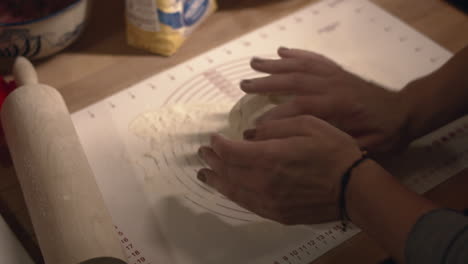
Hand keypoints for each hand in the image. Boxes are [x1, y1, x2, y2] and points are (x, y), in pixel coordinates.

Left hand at [197, 116, 362, 224]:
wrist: (355, 188)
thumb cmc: (334, 151)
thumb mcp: (307, 124)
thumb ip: (274, 127)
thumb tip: (250, 134)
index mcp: (271, 156)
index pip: (231, 151)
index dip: (218, 144)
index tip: (214, 138)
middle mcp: (264, 181)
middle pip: (228, 171)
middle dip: (213, 160)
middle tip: (203, 153)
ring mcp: (269, 201)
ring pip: (233, 191)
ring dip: (216, 180)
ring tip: (205, 173)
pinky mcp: (277, 213)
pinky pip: (247, 205)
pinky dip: (233, 195)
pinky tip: (227, 190)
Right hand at [241, 47, 410, 152]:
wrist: (404, 113)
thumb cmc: (384, 134)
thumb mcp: (365, 146)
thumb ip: (336, 145)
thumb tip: (304, 148)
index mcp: (339, 107)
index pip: (301, 109)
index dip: (277, 118)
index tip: (256, 128)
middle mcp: (334, 86)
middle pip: (295, 80)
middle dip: (267, 83)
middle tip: (243, 86)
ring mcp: (335, 75)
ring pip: (302, 66)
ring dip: (276, 64)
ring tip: (254, 63)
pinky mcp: (338, 71)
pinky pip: (315, 59)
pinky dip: (298, 54)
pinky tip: (283, 51)